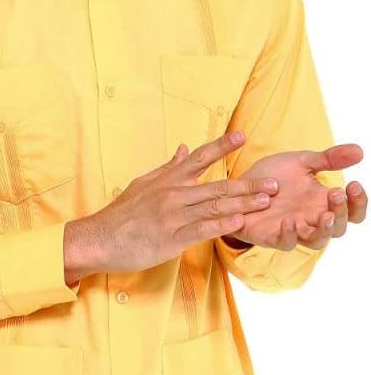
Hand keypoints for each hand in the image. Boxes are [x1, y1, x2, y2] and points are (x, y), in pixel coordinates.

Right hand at [69, 130, 281, 276]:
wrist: (98, 238)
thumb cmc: (121, 215)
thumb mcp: (142, 185)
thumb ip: (167, 169)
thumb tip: (183, 148)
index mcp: (167, 181)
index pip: (198, 158)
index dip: (221, 147)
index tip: (241, 136)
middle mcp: (173, 194)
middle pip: (217, 187)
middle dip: (248, 185)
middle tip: (274, 183)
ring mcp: (173, 216)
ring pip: (215, 207)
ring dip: (243, 203)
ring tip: (267, 200)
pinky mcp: (171, 238)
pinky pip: (202, 230)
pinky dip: (223, 225)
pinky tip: (241, 222)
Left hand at [223, 143, 365, 249]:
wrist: (238, 185)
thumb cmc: (272, 177)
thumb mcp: (302, 162)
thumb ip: (328, 159)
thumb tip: (360, 150)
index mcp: (323, 202)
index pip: (352, 211)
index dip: (358, 202)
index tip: (354, 184)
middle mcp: (312, 219)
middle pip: (338, 228)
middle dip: (341, 212)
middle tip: (337, 193)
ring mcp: (293, 230)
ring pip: (317, 241)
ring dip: (323, 230)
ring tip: (324, 215)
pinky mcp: (271, 236)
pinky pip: (286, 243)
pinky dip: (290, 235)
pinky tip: (290, 221)